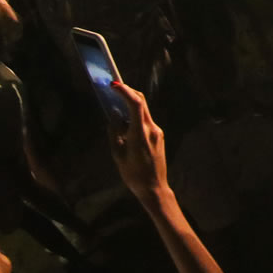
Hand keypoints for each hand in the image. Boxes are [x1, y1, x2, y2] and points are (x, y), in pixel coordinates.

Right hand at [108, 83, 168, 199]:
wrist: (154, 187)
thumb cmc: (133, 175)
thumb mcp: (118, 155)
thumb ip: (114, 134)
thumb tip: (113, 118)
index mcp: (140, 134)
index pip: (135, 105)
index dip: (125, 92)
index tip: (113, 85)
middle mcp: (152, 129)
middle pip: (142, 103)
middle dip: (128, 92)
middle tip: (113, 86)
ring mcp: (157, 132)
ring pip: (144, 110)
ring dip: (131, 103)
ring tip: (115, 101)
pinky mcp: (158, 135)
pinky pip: (145, 120)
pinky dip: (135, 115)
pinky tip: (124, 119)